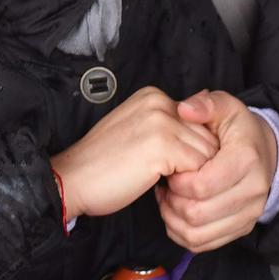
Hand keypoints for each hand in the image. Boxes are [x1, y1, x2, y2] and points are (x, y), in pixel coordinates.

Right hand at [51, 87, 220, 221]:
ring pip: (207, 153)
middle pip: (207, 136)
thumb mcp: (137, 131)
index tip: (163, 161)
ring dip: (191, 174)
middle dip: (194, 162)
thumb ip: (168, 124)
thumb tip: (207, 115)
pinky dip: (185, 184)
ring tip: (160, 178)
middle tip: (163, 174)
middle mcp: (159, 101)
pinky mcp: (162, 146)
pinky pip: (199, 169)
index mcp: (153, 95)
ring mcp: (161, 122)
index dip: (188, 149)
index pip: (200, 123)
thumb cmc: (102, 164)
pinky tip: (158, 184)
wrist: (71, 180)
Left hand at [156, 90, 277, 251]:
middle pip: (197, 213)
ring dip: (173, 220)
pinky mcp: (242, 228)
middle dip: (171, 201)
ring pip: (197, 234)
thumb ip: (205, 104)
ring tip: (168, 198)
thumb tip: (184, 109)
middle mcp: (253, 191)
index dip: (177, 180)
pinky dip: (182, 233)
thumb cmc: (239, 130)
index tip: (170, 167)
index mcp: (246, 159)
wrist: (267, 152)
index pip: (201, 185)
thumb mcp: (225, 106)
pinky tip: (176, 213)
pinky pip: (203, 244)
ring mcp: (249, 213)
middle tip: (165, 184)